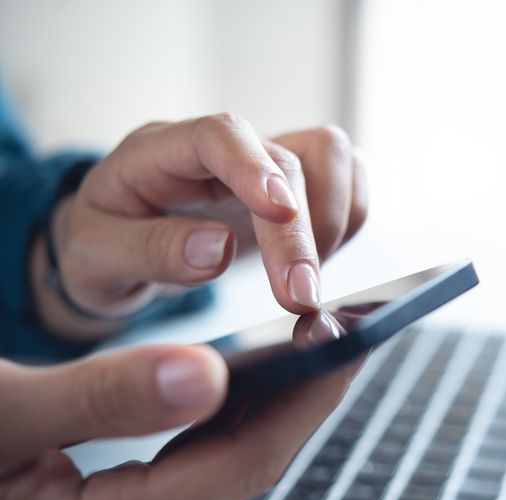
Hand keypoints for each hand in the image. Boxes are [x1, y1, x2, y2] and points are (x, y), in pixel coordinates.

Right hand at [0, 318, 360, 499]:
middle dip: (307, 395)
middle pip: (250, 461)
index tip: (348, 338)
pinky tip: (247, 376)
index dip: (305, 396)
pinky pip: (203, 458)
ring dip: (278, 402)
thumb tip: (206, 372)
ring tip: (313, 343)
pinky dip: (235, 412)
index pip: (243, 459)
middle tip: (350, 330)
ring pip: (231, 460)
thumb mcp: (0, 417)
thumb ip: (100, 401)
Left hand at [32, 117, 367, 338]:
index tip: (278, 211)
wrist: (123, 248)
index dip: (253, 167)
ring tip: (305, 278)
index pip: (219, 135)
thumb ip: (152, 250)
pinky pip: (348, 181)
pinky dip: (349, 221)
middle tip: (299, 300)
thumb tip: (217, 250)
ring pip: (331, 157)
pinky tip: (319, 262)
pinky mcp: (297, 184)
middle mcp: (223, 147)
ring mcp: (265, 162)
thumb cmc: (105, 248)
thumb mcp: (98, 258)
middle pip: (287, 162)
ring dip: (334, 221)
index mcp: (162, 151)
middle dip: (301, 234)